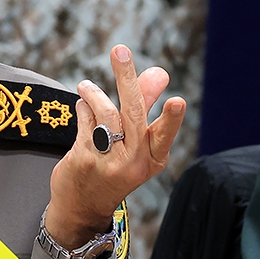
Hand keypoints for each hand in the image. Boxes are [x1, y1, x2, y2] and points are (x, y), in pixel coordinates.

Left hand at [46, 45, 185, 247]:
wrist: (82, 208)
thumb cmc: (114, 168)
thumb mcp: (136, 143)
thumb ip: (147, 105)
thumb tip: (160, 73)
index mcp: (152, 159)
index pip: (164, 135)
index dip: (171, 118)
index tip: (177, 101)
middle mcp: (133, 162)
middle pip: (132, 113)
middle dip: (127, 79)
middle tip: (120, 51)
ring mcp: (107, 162)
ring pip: (105, 112)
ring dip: (93, 93)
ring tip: (85, 87)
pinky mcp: (83, 158)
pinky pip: (85, 120)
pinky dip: (83, 107)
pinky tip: (82, 106)